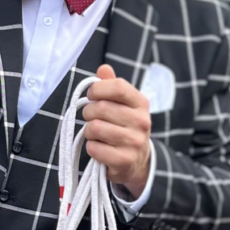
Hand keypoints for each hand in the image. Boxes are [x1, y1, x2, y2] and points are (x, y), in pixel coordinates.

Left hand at [83, 64, 151, 196]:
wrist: (138, 161)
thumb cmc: (125, 127)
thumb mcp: (123, 105)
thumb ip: (112, 86)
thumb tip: (103, 68)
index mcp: (141, 103)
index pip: (118, 87)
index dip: (98, 89)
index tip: (91, 95)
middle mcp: (141, 122)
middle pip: (101, 108)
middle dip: (88, 113)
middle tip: (92, 118)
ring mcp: (134, 142)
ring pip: (94, 128)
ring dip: (89, 132)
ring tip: (97, 135)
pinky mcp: (124, 160)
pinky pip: (94, 148)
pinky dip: (91, 148)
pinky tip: (100, 149)